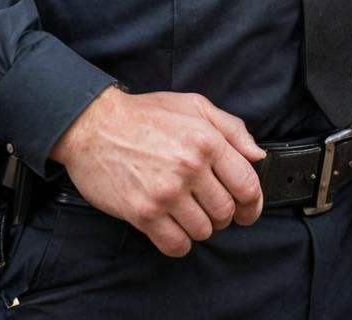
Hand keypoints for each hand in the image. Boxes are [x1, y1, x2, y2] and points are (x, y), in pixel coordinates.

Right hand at [50, 87, 265, 256]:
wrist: (94, 125)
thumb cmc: (144, 115)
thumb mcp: (193, 105)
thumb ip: (232, 128)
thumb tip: (257, 156)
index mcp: (206, 140)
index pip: (247, 185)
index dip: (252, 203)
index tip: (247, 208)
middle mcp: (189, 167)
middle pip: (226, 212)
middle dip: (222, 213)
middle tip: (208, 205)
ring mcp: (166, 192)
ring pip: (203, 231)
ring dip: (199, 226)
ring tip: (186, 210)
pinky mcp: (143, 213)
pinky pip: (176, 245)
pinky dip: (179, 242)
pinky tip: (172, 226)